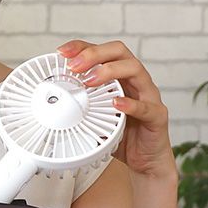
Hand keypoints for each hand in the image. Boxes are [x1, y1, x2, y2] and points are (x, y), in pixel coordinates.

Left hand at [57, 39, 177, 179]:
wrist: (143, 159)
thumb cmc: (119, 134)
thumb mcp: (93, 117)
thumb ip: (79, 106)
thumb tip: (49, 104)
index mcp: (119, 77)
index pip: (101, 52)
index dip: (82, 47)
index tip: (61, 52)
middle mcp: (134, 80)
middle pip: (119, 53)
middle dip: (94, 54)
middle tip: (73, 66)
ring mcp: (148, 96)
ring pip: (135, 70)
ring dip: (110, 71)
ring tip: (90, 81)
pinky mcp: (157, 116)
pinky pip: (146, 107)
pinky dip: (131, 104)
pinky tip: (117, 104)